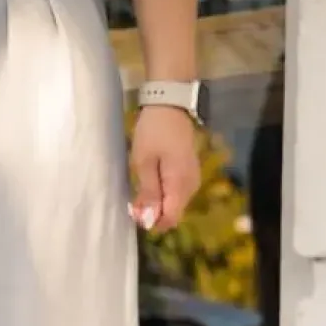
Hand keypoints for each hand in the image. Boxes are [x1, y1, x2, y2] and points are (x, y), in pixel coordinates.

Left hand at [129, 105, 201, 233]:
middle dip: (153, 213)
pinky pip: (177, 192)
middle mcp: (191, 185)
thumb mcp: (144, 162)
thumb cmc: (153, 131)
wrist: (170, 105)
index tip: (135, 211)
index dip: (152, 221)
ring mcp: (192, 178)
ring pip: (175, 204)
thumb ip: (149, 193)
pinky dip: (163, 193)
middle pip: (173, 213)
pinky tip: (150, 183)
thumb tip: (150, 220)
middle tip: (133, 201)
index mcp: (180, 184)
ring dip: (157, 203)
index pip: (171, 219)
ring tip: (139, 191)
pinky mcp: (189, 172)